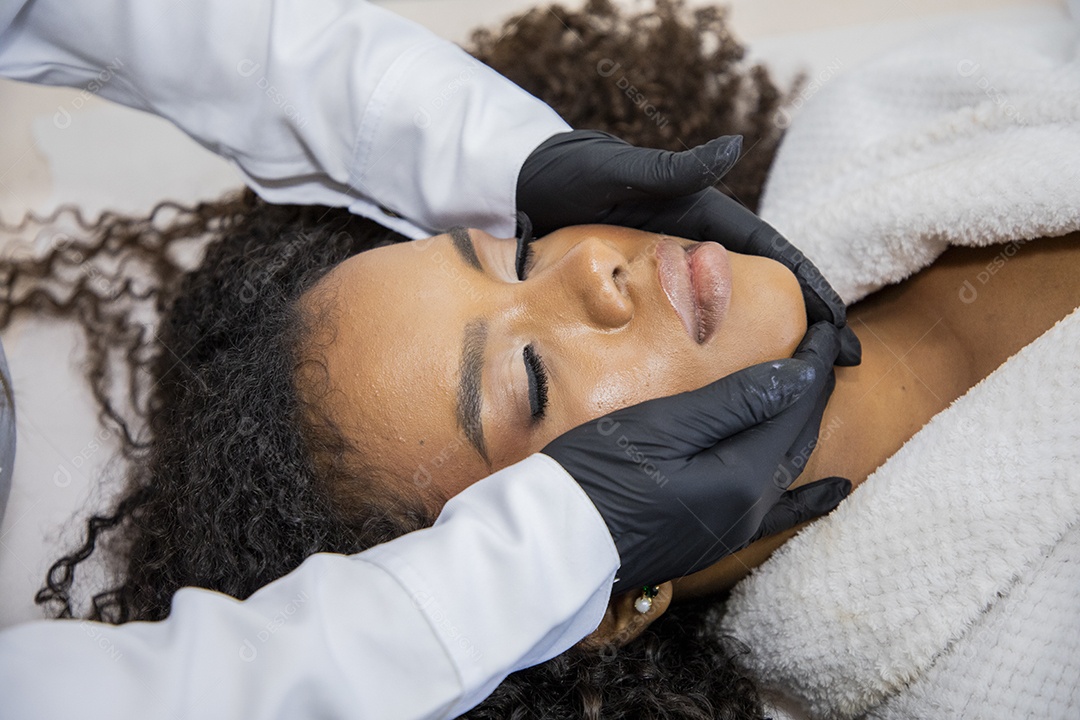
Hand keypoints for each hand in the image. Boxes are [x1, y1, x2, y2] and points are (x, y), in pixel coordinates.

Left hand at [518, 129, 859, 364]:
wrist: (520, 189)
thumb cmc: (573, 173)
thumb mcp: (624, 173)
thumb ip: (675, 170)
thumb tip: (733, 146)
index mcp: (704, 221)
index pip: (773, 259)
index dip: (810, 291)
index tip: (839, 330)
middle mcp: (695, 251)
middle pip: (761, 294)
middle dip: (801, 327)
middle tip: (834, 371)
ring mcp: (669, 278)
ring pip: (728, 317)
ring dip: (763, 348)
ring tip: (795, 390)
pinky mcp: (640, 299)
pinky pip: (685, 331)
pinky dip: (714, 355)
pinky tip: (722, 389)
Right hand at [541, 323, 849, 590]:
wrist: (554, 543)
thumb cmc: (596, 474)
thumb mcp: (664, 426)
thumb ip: (735, 403)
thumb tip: (801, 376)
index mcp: (743, 475)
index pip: (795, 405)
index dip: (813, 363)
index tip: (826, 324)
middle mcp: (750, 507)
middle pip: (798, 436)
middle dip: (814, 390)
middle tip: (823, 346)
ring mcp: (733, 528)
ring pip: (788, 467)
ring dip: (804, 426)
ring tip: (819, 394)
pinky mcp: (713, 539)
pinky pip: (778, 513)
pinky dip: (809, 497)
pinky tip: (834, 492)